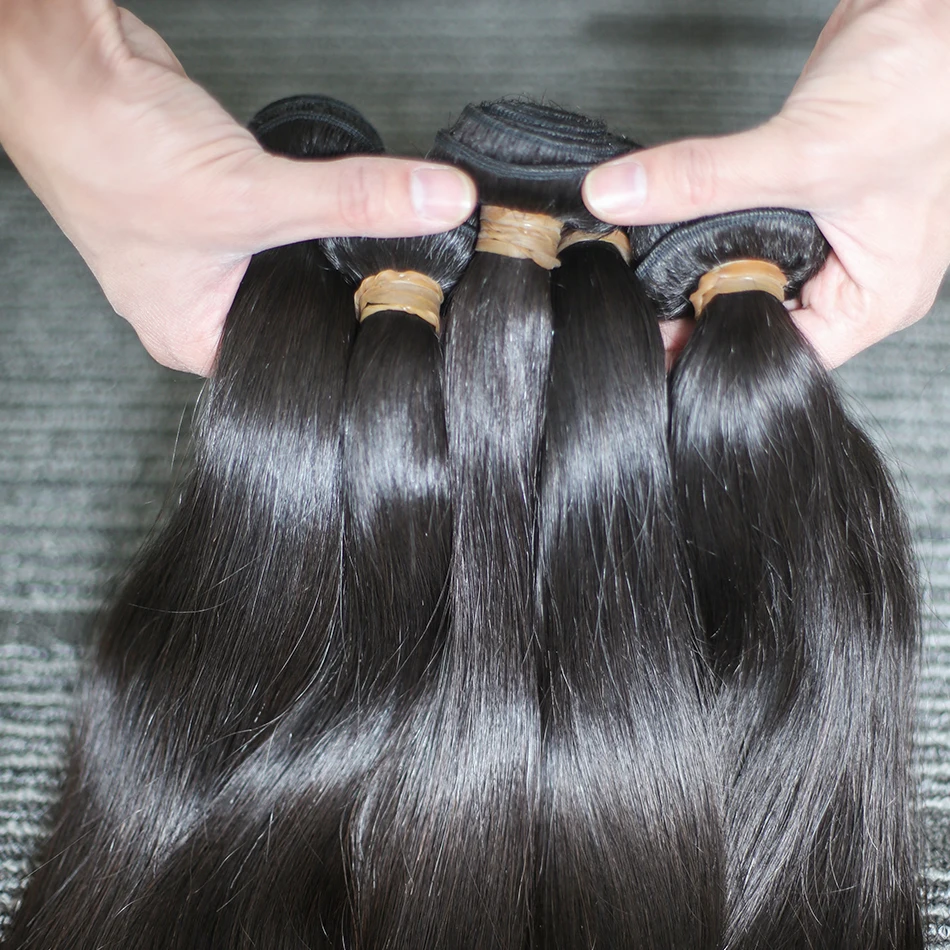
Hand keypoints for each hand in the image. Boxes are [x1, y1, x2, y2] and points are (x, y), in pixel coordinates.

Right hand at [0, 0, 475, 374]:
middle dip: (343, 294)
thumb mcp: (253, 195)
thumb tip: (437, 204)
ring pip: (288, 268)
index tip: (404, 324)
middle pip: (294, 314)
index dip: (345, 342)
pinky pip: (280, 224)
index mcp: (193, 337)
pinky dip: (308, 213)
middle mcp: (198, 305)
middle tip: (405, 284)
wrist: (67, 69)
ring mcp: (205, 256)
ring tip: (372, 247)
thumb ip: (354, 201)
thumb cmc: (111, 153)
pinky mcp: (218, 207)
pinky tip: (334, 209)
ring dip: (324, 250)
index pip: (289, 362)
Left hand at [583, 0, 949, 367]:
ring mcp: (828, 243)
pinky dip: (711, 230)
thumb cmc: (921, 86)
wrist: (931, 10)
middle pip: (760, 319)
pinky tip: (676, 227)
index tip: (656, 333)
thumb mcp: (802, 151)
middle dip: (703, 308)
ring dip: (703, 269)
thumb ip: (703, 179)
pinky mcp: (802, 203)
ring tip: (652, 265)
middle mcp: (852, 280)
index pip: (781, 352)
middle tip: (642, 298)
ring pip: (749, 276)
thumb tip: (619, 196)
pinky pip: (746, 233)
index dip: (716, 346)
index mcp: (873, 299)